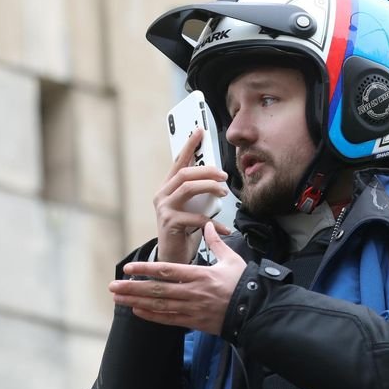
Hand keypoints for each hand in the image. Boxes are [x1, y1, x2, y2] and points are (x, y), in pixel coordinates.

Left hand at [110, 222, 247, 334]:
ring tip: (118, 299)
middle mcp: (192, 292)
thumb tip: (209, 226)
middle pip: (156, 290)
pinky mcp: (194, 322)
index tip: (128, 268)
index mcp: (200, 275)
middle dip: (132, 288)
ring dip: (136, 302)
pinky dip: (152, 316)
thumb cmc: (244, 284)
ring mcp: (192, 309)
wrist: (255, 310)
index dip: (146, 269)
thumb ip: (217, 243)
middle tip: (112, 287)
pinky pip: (169, 319)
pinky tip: (137, 311)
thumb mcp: (232, 260)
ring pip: (159, 306)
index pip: (167, 271)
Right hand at [155, 127, 230, 262]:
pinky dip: (214, 222)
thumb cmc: (185, 230)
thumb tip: (218, 177)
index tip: (199, 130)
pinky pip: (196, 217)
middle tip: (225, 175)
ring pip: (188, 188)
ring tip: (224, 194)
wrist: (173, 257)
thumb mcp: (192, 207)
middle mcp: (162, 195)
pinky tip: (226, 228)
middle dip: (207, 170)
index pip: (178, 162)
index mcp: (168, 188)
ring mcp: (164, 208)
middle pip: (185, 173)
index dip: (189, 145)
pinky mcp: (169, 223)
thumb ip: (199, 193)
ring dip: (210, 187)